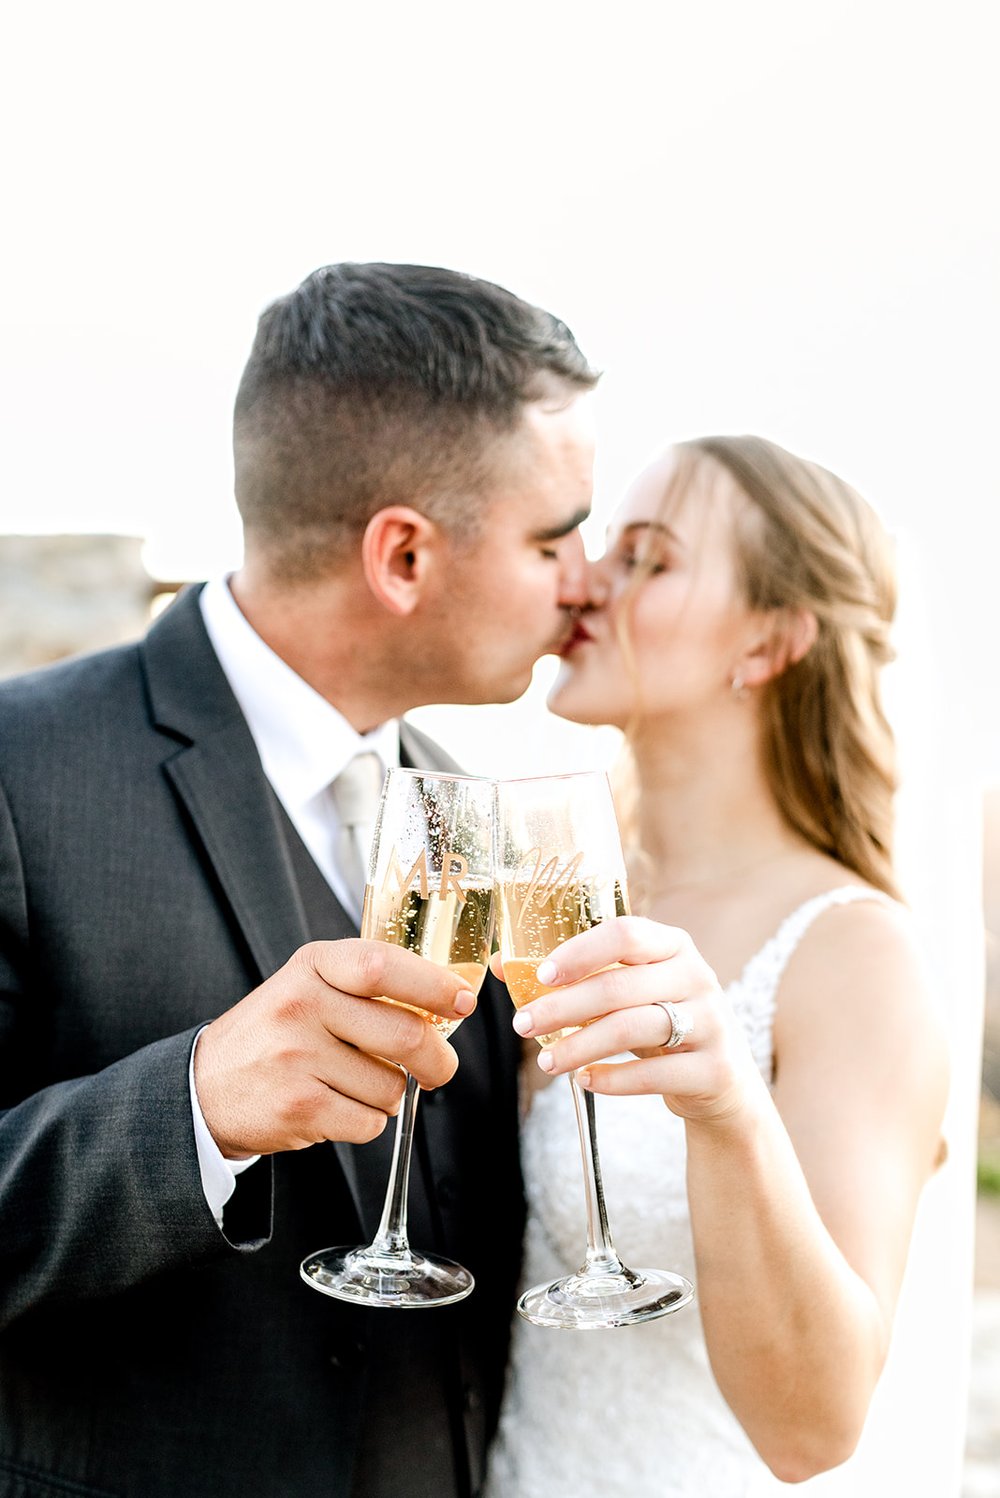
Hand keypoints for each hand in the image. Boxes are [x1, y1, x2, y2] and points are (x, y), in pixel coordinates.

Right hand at [194, 940, 476, 1156]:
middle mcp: (302, 1004)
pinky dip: (368, 1122)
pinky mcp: (299, 1107)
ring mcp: (297, 1057)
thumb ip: (369, 985)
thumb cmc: (277, 1033)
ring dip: (391, 1094)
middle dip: (437, 1059)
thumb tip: (450, 1001)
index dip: (434, 985)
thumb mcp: (311, 986)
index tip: (463, 1002)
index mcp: (313, 965)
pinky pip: (370, 1123)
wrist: (205, 1087)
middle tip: (438, 1069)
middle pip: (405, 1033)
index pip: (383, 966)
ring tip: (356, 1086)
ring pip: (392, 1085)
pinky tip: (339, 1107)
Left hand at [503, 916, 759, 1123]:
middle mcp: (697, 976)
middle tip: (520, 1025)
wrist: (722, 1082)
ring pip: (632, 1028)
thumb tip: (502, 965)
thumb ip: (576, 977)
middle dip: (563, 1007)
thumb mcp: (629, 993)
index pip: (625, 934)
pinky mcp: (714, 1069)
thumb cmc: (660, 1022)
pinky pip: (654, 1074)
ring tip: (545, 1062)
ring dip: (580, 1046)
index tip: (542, 975)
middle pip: (619, 986)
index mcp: (673, 946)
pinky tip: (584, 1081)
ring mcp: (712, 1022)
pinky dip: (612, 1079)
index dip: (580, 952)